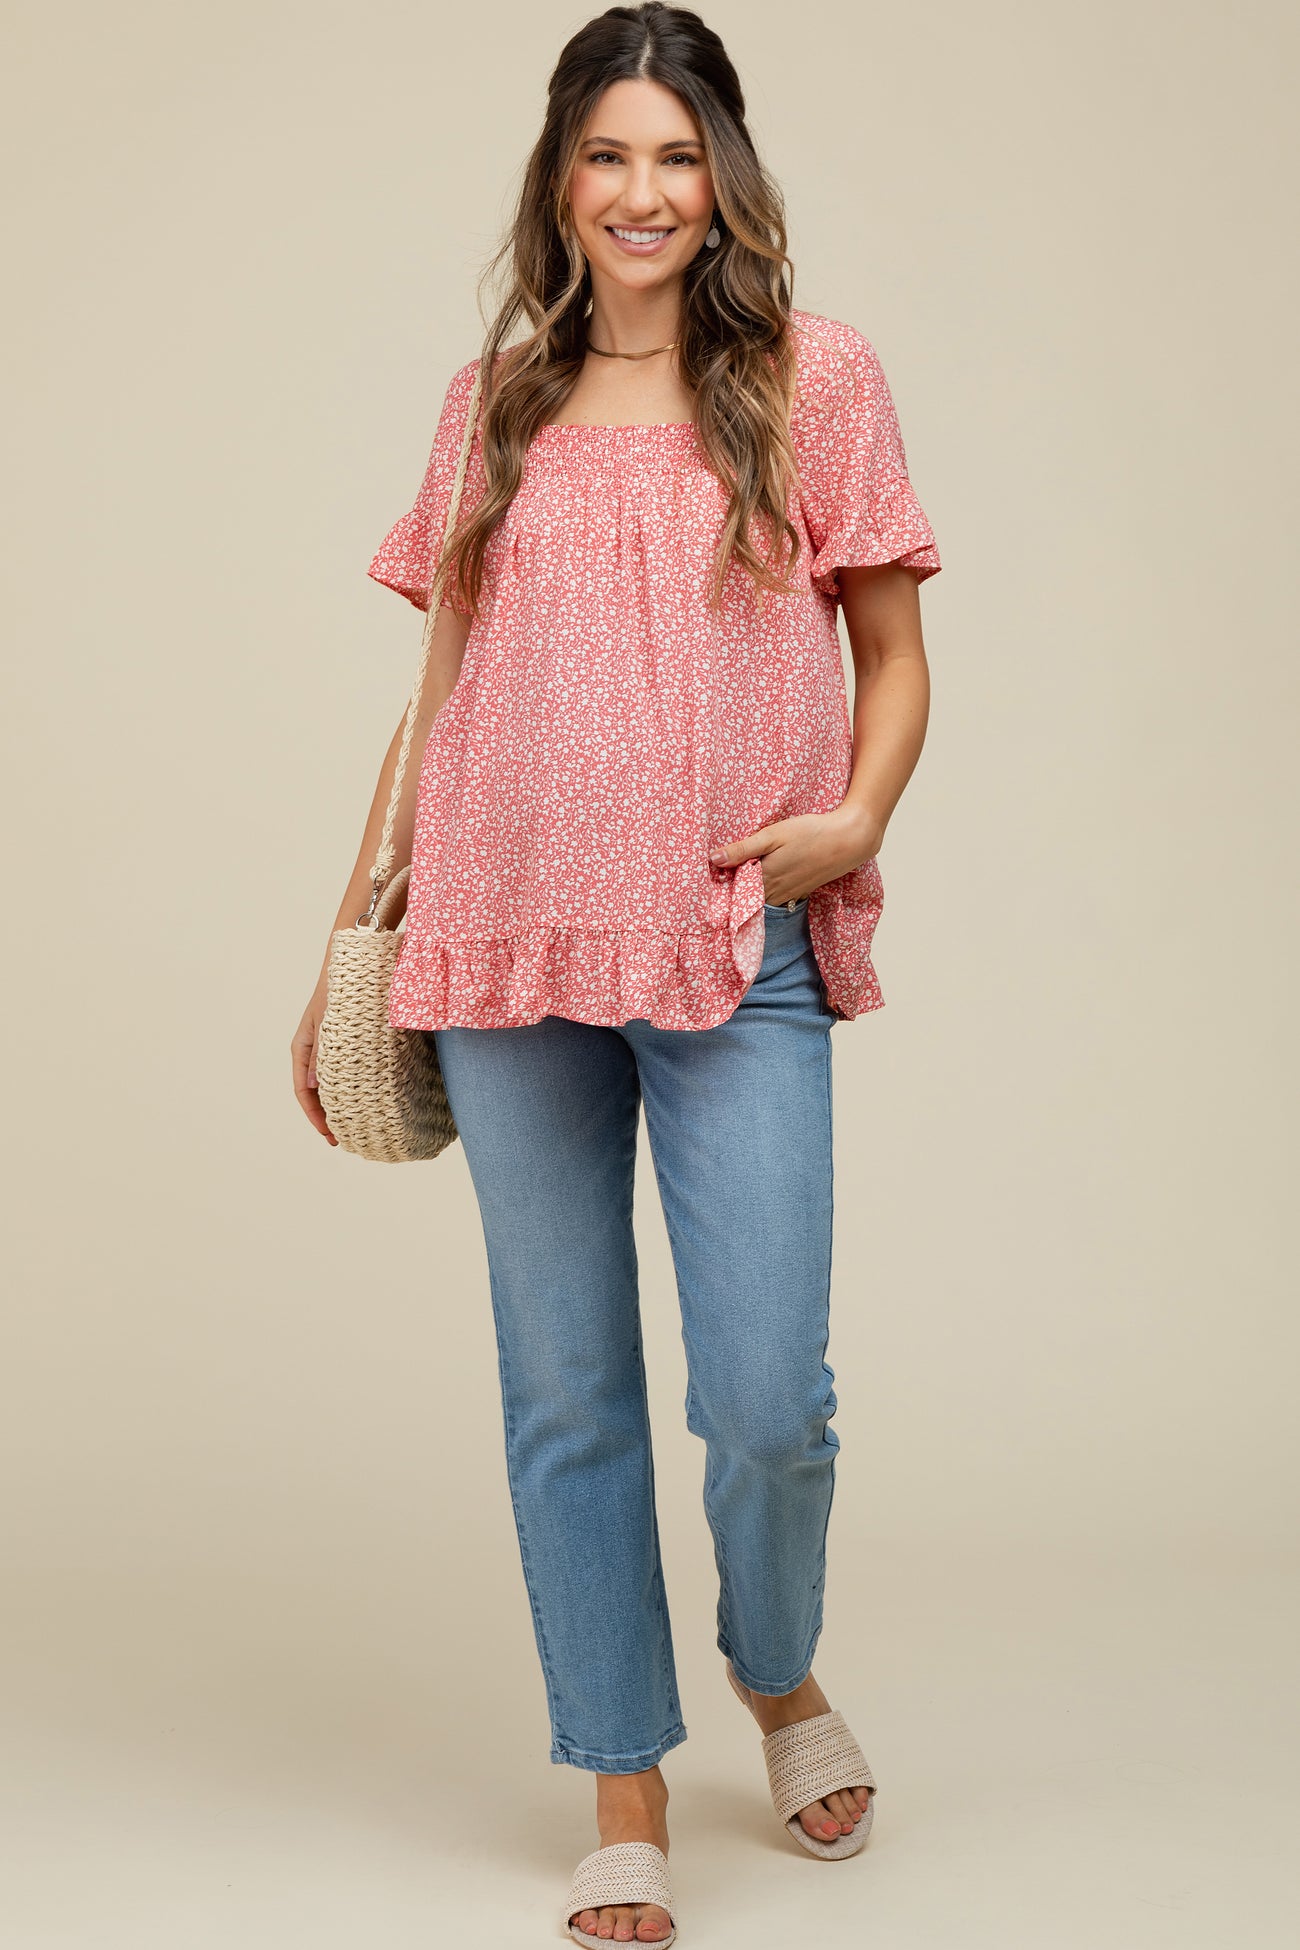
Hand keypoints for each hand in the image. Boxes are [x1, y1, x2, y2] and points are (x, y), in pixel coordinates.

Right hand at [292, 971, 339, 1144]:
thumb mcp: (329, 1022)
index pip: (302, 1091)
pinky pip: (345, 1071)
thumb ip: (320, 1053)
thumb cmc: (339, 989)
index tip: (330, 1135)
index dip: (315, 1116)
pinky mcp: (347, 1043)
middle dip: (327, 1117)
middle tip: (344, 1140)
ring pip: (331, 1083)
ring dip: (341, 1104)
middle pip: (316, 1092)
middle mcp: (313, 1050)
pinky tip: (366, 1100)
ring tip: (356, 1126)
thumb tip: (311, 1087)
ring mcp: (329, 1047)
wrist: (353, 963)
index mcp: (302, 1047)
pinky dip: (352, 1088)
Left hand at [708, 803, 884, 905]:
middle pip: (746, 897)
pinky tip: (765, 879)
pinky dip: (766, 892)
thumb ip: (743, 849)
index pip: (733, 890)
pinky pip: (776, 897)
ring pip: (761, 899)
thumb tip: (713, 859)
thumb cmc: (810, 832)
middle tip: (720, 882)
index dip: (722, 886)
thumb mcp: (773, 835)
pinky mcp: (800, 890)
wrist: (848, 840)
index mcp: (764, 877)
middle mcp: (775, 891)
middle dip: (733, 891)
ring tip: (739, 880)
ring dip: (750, 892)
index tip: (710, 881)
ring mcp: (789, 893)